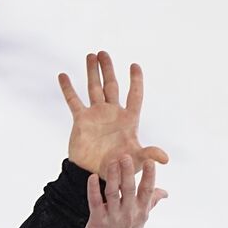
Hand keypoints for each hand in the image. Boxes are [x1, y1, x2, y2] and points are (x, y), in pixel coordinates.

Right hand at [58, 50, 169, 175]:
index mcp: (128, 119)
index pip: (134, 95)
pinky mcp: (81, 120)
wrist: (94, 175)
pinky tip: (63, 75)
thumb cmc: (119, 168)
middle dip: (108, 69)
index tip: (134, 65)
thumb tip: (165, 158)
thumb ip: (149, 155)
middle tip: (104, 53)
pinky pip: (74, 101)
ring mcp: (96, 115)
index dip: (136, 81)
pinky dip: (68, 89)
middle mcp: (112, 113)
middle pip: (111, 86)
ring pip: (94, 89)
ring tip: (91, 55)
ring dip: (92, 72)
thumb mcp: (136, 161)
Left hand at [83, 154, 166, 227]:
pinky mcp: (98, 220)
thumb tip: (165, 192)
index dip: (149, 176)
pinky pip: (95, 202)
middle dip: (128, 172)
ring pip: (113, 193)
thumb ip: (151, 202)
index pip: (147, 191)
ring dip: (112, 177)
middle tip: (126, 156)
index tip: (150, 161)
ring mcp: (113, 217)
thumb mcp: (142, 220)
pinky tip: (92, 177)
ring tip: (111, 162)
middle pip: (130, 189)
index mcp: (141, 211)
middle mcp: (129, 213)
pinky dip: (93, 189)